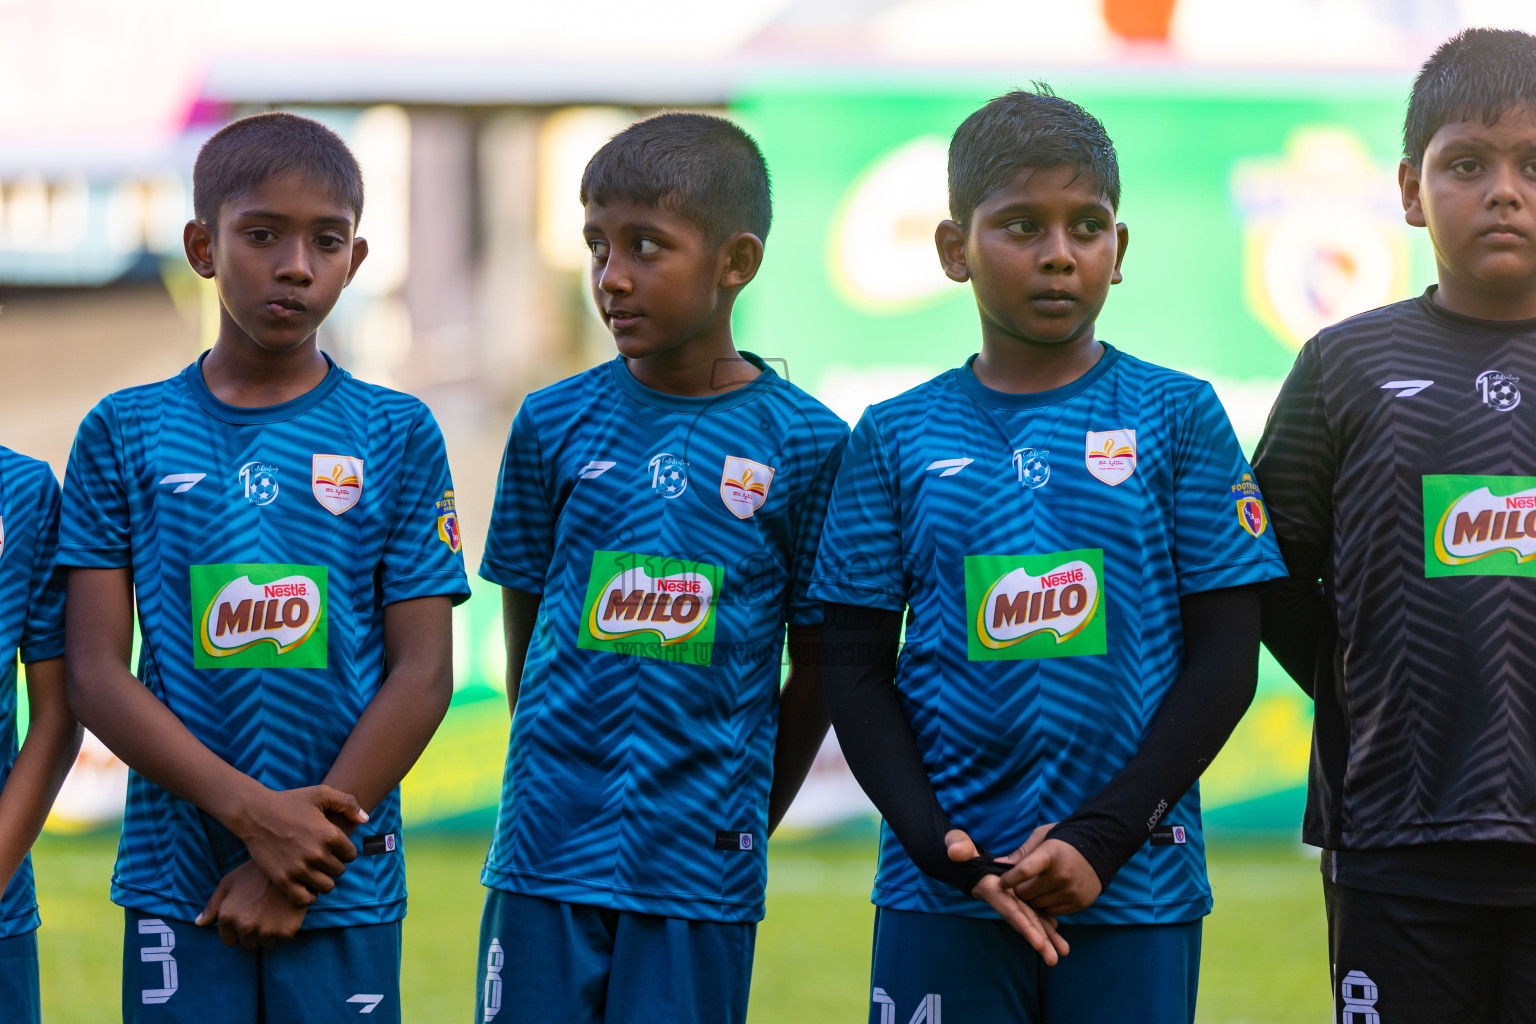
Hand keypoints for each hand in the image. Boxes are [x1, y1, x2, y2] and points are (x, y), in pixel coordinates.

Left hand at [196, 861, 307, 948]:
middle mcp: (244, 926)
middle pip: (248, 944)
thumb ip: (213, 905)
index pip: (229, 940)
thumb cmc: (256, 871)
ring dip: (270, 932)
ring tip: (276, 911)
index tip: (249, 916)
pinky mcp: (285, 931)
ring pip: (266, 943)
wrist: (290, 863)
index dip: (238, 930)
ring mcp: (265, 930)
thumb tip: (199, 924)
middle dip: (254, 932)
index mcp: (227, 916)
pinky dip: (286, 928)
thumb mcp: (230, 882)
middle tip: (264, 912)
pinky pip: (283, 939)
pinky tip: (287, 911)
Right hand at [229, 785, 364, 905]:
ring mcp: (299, 869)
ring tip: (314, 870)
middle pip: (340, 871)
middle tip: (321, 857)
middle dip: (334, 864)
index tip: (333, 847)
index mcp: (330, 834)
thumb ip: (348, 803)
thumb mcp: (321, 793)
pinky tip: (304, 883)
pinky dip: (309, 895)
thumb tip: (365, 820)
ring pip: (326, 886)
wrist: (254, 813)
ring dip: (323, 880)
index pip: (351, 855)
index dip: (344, 851)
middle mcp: (317, 854)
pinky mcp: (283, 880)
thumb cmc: (289, 801)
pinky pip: (306, 899)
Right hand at [946, 829, 1069, 964]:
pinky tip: (1055, 929)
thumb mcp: (955, 843)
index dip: (1023, 926)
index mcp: (989, 887)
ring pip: (1029, 917)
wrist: (958, 854)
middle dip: (1038, 941)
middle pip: (1022, 921)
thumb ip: (956, 845)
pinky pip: (1028, 907)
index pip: (1008, 910)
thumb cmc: (956, 847)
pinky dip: (1041, 919)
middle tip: (1053, 961)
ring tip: (1063, 952)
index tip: (1038, 943)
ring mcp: (1007, 895)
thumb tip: (956, 853)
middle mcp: (1000, 896)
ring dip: (1045, 936)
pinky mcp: (1012, 891)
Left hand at [1000, 829, 1103, 916]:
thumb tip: (998, 864)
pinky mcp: (1079, 903)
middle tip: (1022, 884)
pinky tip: (1049, 894)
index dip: (1009, 879)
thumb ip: (1021, 852)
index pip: (1024, 871)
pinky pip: (1052, 912)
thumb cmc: (1064, 841)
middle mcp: (1061, 875)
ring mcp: (1071, 891)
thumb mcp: (1042, 837)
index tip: (1002, 882)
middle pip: (1026, 893)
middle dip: (1019, 890)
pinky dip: (1046, 906)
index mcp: (1050, 855)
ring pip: (1037, 906)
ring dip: (1032, 900)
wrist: (1100, 848)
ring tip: (1036, 888)